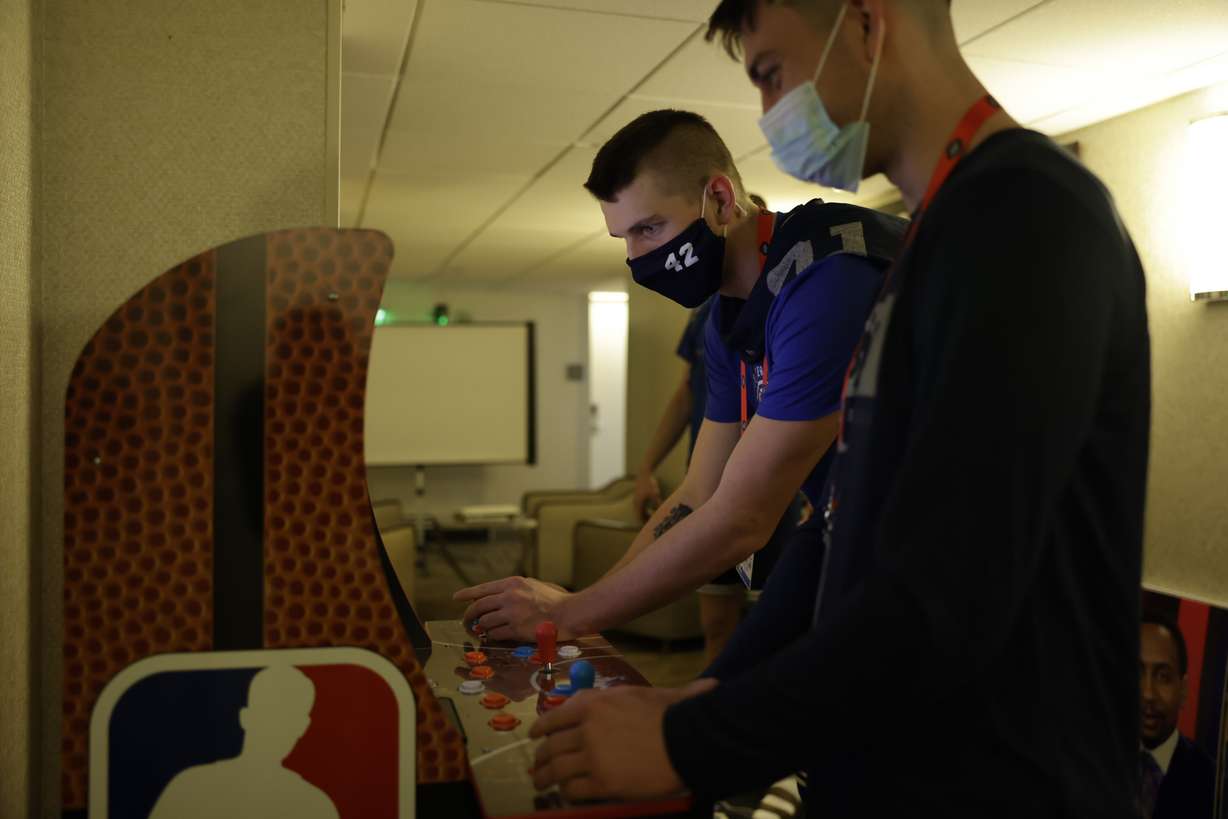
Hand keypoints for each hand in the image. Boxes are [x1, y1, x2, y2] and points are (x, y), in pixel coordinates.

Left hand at [453, 576, 575, 640]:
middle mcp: (509, 596)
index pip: (482, 589)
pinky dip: (492, 636)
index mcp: (512, 583)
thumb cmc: (553, 600)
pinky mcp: (516, 629)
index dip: (466, 594)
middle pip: (478, 606)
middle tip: (466, 621)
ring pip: (484, 622)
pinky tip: (494, 636)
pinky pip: (495, 634)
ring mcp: (511, 613)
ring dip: (481, 628)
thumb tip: (494, 597)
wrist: (568, 613)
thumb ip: (512, 589)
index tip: (456, 598)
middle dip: (468, 615)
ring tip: (482, 631)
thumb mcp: (531, 585)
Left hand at [529, 678, 717, 800]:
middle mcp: (586, 729)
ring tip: (540, 782)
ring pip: (557, 769)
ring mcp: (593, 757)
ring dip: (545, 777)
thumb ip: (609, 697)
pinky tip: (566, 793)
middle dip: (540, 757)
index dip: (540, 728)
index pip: (555, 717)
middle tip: (536, 764)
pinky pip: (574, 789)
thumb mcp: (637, 694)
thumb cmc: (669, 712)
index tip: (533, 736)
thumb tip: (584, 698)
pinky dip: (566, 792)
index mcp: (593, 704)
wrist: (686, 739)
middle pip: (552, 745)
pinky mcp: (602, 783)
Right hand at [633, 471, 661, 521]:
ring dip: (646, 515)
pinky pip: (641, 506)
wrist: (644, 473)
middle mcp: (635, 502)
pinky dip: (646, 510)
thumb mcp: (655, 494)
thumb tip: (661, 512)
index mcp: (638, 504)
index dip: (646, 523)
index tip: (653, 527)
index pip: (640, 518)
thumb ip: (658, 504)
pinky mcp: (638, 496)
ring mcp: (636, 499)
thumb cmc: (650, 483)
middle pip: (639, 515)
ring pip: (640, 511)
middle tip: (654, 525)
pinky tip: (653, 509)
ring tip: (654, 518)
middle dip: (646, 520)